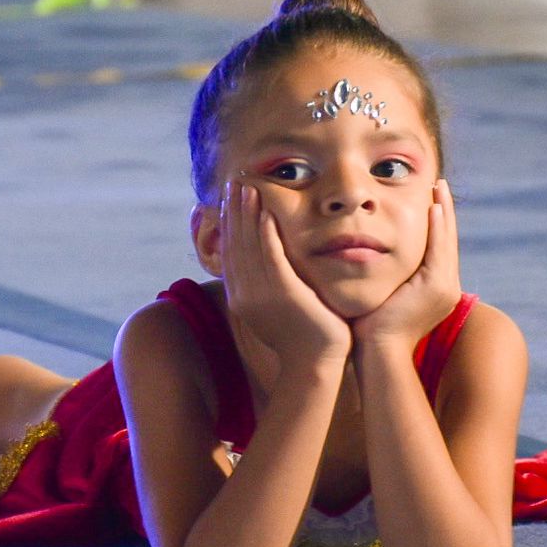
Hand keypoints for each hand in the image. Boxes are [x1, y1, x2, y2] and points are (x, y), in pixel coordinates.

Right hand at [220, 181, 351, 367]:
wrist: (316, 363)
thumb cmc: (305, 336)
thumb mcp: (278, 306)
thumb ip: (269, 284)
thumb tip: (267, 264)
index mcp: (241, 297)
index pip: (230, 252)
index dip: (229, 223)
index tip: (231, 199)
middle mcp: (245, 294)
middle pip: (236, 244)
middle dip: (235, 211)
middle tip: (234, 183)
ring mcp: (262, 295)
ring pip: (250, 246)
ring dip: (248, 214)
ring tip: (248, 188)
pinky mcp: (284, 294)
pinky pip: (272, 258)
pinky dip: (267, 234)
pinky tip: (265, 213)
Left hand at [353, 179, 461, 351]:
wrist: (376, 352)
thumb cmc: (370, 328)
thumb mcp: (383, 293)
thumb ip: (386, 275)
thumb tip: (368, 255)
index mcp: (436, 290)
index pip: (438, 248)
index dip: (436, 222)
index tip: (430, 198)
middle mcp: (447, 287)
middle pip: (446, 240)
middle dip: (443, 210)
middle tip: (438, 184)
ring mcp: (445, 287)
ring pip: (446, 240)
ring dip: (442, 211)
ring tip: (437, 187)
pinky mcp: (437, 286)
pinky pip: (438, 249)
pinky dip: (437, 227)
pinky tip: (433, 206)